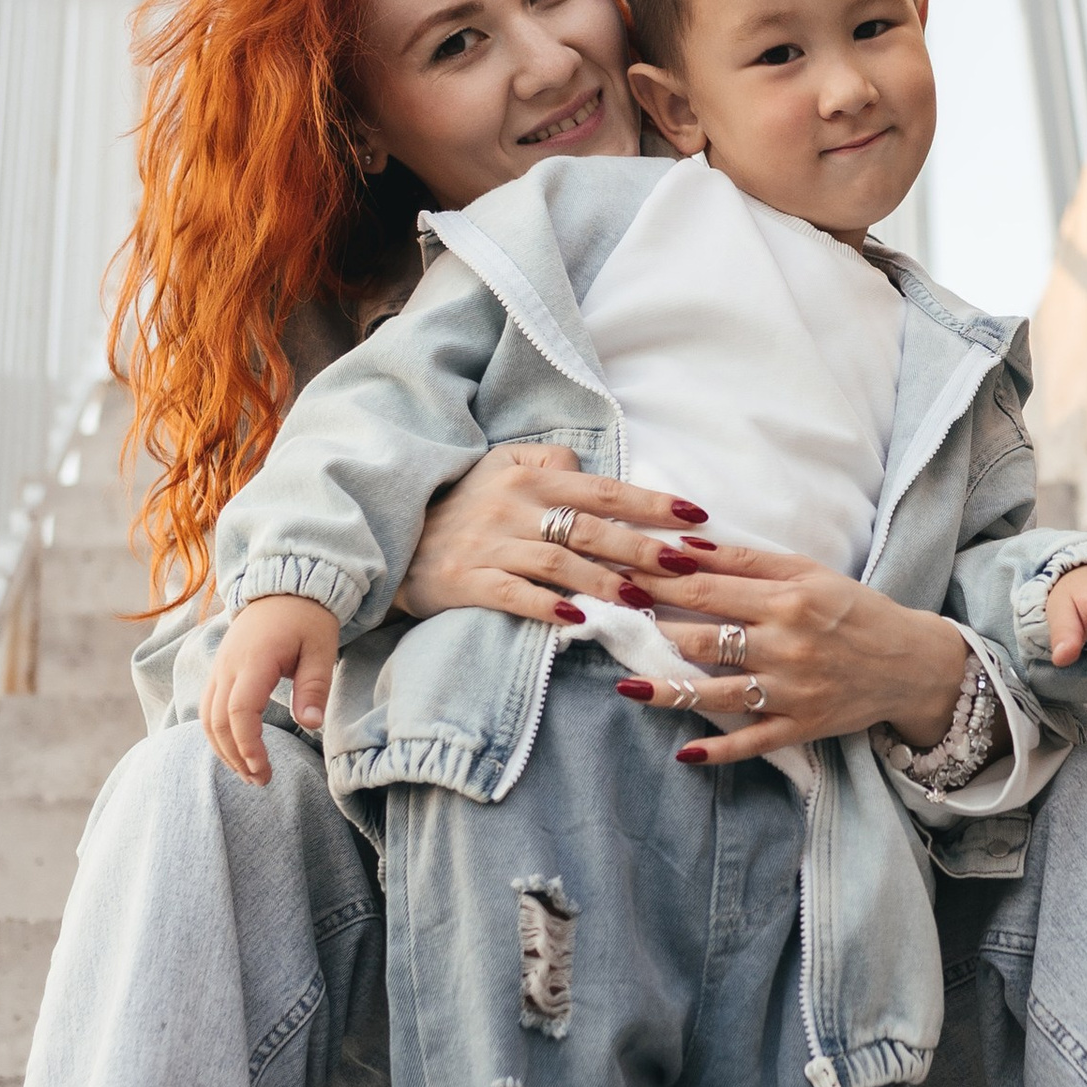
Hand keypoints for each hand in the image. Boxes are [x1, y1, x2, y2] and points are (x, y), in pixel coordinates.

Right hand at [201, 594, 341, 784]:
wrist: (284, 586)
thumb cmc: (307, 618)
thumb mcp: (321, 648)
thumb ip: (313, 687)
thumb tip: (311, 725)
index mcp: (254, 661)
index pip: (239, 713)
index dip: (248, 746)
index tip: (264, 769)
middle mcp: (228, 666)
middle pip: (217, 722)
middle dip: (236, 757)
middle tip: (260, 780)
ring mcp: (219, 668)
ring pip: (206, 718)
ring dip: (224, 750)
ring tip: (248, 773)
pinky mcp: (219, 670)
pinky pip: (207, 708)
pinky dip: (217, 734)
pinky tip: (235, 750)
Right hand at [394, 446, 715, 626]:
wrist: (390, 538)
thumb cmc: (459, 505)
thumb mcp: (499, 468)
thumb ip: (549, 465)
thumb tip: (594, 472)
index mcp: (526, 477)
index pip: (602, 489)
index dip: (651, 503)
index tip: (695, 517)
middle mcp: (511, 506)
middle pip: (589, 527)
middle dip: (642, 548)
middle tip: (684, 566)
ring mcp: (487, 544)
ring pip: (558, 562)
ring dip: (604, 582)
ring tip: (642, 601)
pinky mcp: (464, 580)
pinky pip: (512, 594)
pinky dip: (546, 607)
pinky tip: (579, 621)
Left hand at [604, 535, 971, 770]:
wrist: (909, 663)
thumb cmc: (854, 609)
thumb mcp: (810, 571)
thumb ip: (748, 559)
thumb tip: (686, 547)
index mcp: (788, 601)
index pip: (708, 589)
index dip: (658, 582)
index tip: (619, 574)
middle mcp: (786, 647)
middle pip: (704, 638)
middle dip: (653, 630)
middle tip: (612, 622)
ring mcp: (791, 693)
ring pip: (717, 693)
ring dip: (668, 691)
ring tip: (626, 686)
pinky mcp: (800, 728)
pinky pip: (752, 743)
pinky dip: (718, 750)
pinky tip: (684, 752)